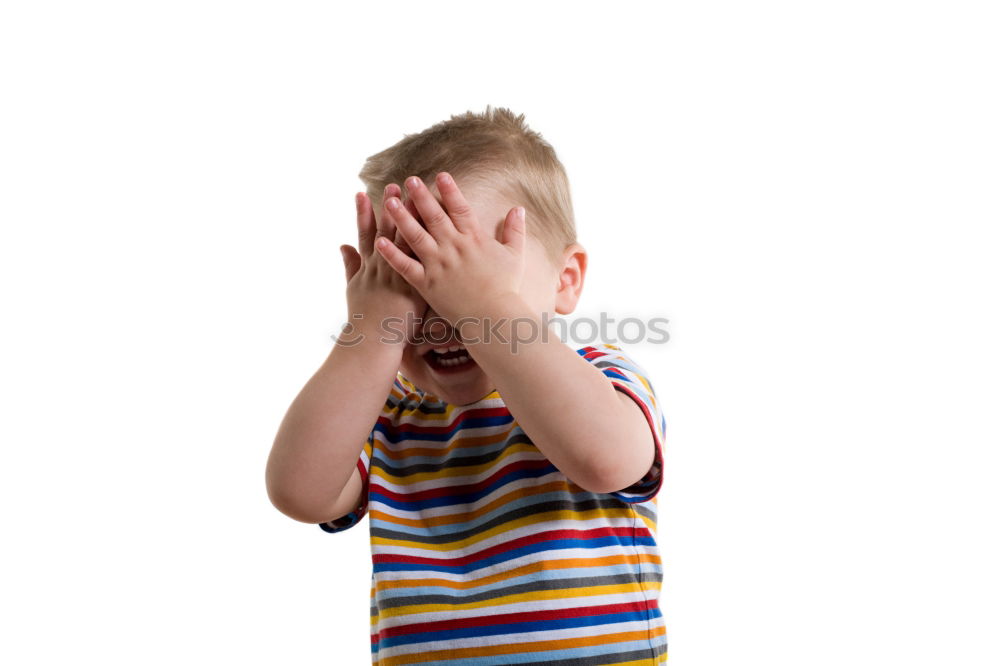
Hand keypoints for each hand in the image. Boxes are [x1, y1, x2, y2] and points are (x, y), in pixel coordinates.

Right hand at [339, 183, 426, 343]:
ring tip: (416, 201)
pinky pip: (426, 263)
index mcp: (368, 267)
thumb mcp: (352, 288)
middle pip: (388, 233)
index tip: (363, 193)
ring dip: (413, 221)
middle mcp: (383, 267)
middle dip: (391, 208)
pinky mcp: (416, 288)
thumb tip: (342, 246)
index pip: (366, 234)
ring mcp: (400, 276)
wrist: (372, 343)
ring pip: (408, 243)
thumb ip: (349, 264)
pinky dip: (433, 247)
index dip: (364, 214)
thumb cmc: (363, 319)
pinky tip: (441, 232)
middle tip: (395, 185)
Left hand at [374, 172, 525, 322]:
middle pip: (434, 216)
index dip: (450, 190)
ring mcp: (438, 265)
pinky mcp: (426, 284)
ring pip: (416, 236)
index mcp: (474, 239)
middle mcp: (454, 248)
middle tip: (409, 180)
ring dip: (401, 217)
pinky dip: (392, 254)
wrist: (493, 318)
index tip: (441, 175)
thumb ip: (515, 231)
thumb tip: (519, 209)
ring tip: (389, 201)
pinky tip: (380, 241)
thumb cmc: (506, 289)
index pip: (460, 208)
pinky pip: (405, 266)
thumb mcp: (516, 256)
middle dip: (421, 196)